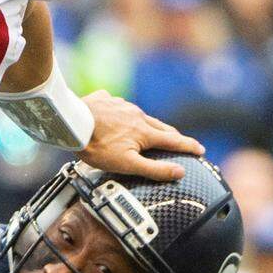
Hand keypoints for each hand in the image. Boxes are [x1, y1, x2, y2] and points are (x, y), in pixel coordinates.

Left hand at [83, 94, 203, 181]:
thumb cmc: (98, 146)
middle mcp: (138, 115)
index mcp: (145, 132)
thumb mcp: (127, 164)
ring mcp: (123, 106)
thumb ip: (154, 169)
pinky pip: (120, 107)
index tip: (200, 150)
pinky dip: (125, 115)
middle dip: (172, 135)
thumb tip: (179, 172)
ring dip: (148, 124)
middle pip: (161, 126)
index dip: (189, 147)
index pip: (174, 141)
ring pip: (141, 116)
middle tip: (180, 142)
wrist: (72, 123)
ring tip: (149, 132)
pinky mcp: (108, 100)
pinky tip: (118, 119)